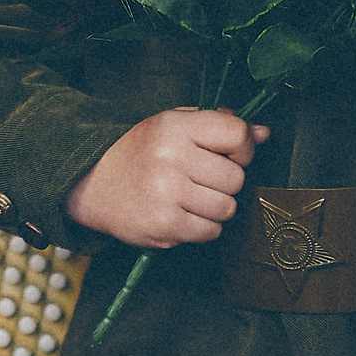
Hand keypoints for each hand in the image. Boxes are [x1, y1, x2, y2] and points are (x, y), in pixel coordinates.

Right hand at [63, 107, 269, 248]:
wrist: (92, 182)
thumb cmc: (141, 151)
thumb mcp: (174, 125)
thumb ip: (219, 125)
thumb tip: (264, 133)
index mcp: (175, 127)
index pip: (237, 134)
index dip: (243, 147)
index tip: (232, 153)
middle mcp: (171, 158)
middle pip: (236, 177)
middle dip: (225, 181)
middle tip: (202, 178)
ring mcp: (167, 193)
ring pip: (227, 207)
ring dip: (215, 206)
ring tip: (191, 197)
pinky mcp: (164, 225)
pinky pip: (210, 231)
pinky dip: (202, 226)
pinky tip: (182, 213)